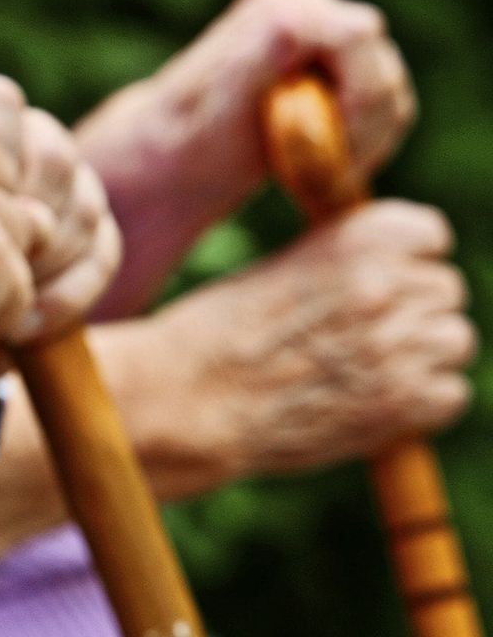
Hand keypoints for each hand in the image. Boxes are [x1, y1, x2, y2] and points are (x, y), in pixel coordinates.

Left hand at [78, 0, 414, 314]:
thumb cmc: (189, 134)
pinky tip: (320, 175)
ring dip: (360, 150)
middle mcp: (312, 8)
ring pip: (391, 100)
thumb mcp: (220, 96)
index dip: (356, 98)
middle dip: (358, 134)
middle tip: (314, 180)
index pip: (360, 37)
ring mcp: (331, 41)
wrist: (178, 156)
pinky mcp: (342, 73)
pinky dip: (361, 153)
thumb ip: (264, 50)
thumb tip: (296, 22)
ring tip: (309, 182)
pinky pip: (385, 116)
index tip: (325, 150)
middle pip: (382, 72)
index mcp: (283, 6)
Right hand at [130, 201, 473, 486]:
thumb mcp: (281, 269)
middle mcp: (386, 284)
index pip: (430, 237)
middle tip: (361, 337)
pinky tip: (370, 402)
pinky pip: (451, 394)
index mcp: (358, 238)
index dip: (404, 262)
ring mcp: (400, 346)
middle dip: (412, 312)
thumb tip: (400, 277)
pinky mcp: (404, 403)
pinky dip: (420, 403)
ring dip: (422, 357)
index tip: (377, 282)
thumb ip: (345, 266)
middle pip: (446, 291)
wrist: (185, 399)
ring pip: (455, 341)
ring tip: (367, 371)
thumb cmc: (218, 334)